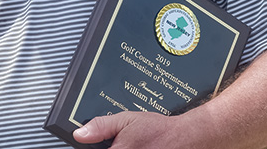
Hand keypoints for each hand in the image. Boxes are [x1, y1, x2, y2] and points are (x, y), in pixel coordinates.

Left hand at [73, 111, 191, 148]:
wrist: (185, 138)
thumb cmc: (158, 130)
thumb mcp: (127, 120)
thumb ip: (101, 127)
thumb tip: (80, 134)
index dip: (93, 148)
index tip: (98, 145)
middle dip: (110, 148)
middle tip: (119, 143)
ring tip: (130, 145)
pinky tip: (138, 148)